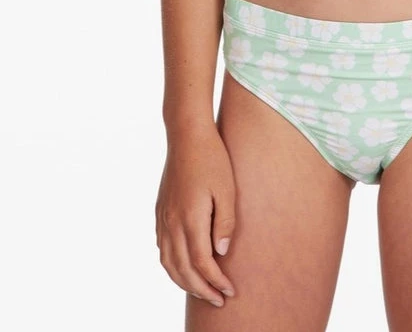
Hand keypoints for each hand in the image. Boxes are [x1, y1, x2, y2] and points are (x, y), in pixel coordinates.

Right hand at [155, 126, 236, 307]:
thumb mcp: (227, 189)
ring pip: (168, 263)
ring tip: (202, 290)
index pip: (202, 263)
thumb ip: (225, 222)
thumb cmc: (212, 158)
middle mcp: (172, 223)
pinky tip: (182, 268)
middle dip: (201, 289)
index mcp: (191, 218)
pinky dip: (171, 266)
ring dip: (184, 282)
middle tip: (218, 299)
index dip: (216, 281)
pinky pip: (162, 249)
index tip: (229, 291)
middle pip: (183, 269)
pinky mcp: (160, 212)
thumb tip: (221, 253)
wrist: (186, 135)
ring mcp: (163, 218)